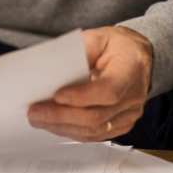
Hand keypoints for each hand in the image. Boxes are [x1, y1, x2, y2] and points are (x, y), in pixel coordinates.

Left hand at [27, 26, 153, 141]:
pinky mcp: (122, 125)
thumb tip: (54, 67)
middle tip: (35, 112)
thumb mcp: (99, 37)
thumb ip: (80, 50)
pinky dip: (72, 131)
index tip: (56, 95)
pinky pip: (96, 135)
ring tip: (39, 119)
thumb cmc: (117, 46)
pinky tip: (55, 124)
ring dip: (63, 127)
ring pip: (94, 130)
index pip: (108, 91)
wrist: (138, 57)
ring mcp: (129, 114)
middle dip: (61, 116)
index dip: (81, 97)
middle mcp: (133, 96)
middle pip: (97, 116)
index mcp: (130, 69)